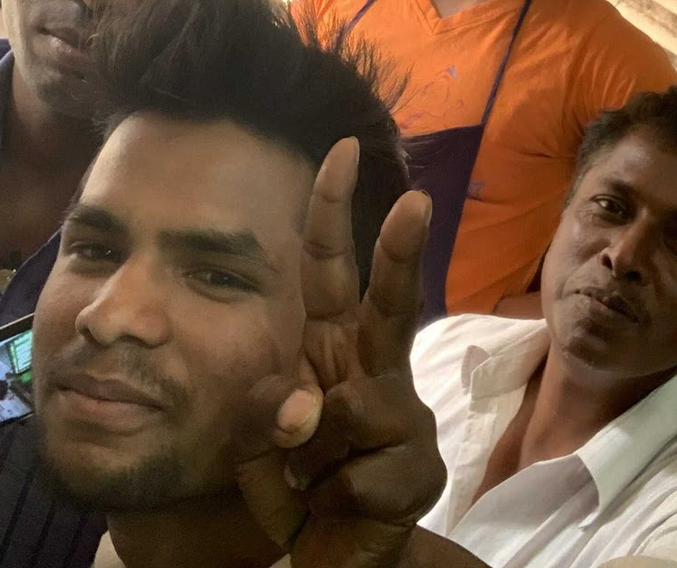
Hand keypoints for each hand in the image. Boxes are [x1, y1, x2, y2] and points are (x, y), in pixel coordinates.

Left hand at [236, 138, 446, 567]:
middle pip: (392, 300)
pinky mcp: (421, 468)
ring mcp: (405, 414)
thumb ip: (270, 409)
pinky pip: (359, 472)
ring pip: (353, 407)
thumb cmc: (293, 478)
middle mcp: (372, 366)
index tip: (342, 148)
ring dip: (311, 453)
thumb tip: (309, 403)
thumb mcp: (255, 438)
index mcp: (328, 344)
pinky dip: (330, 495)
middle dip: (401, 249)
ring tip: (312, 477)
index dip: (333, 209)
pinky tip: (338, 503)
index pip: (328, 267)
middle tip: (416, 200)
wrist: (326, 553)